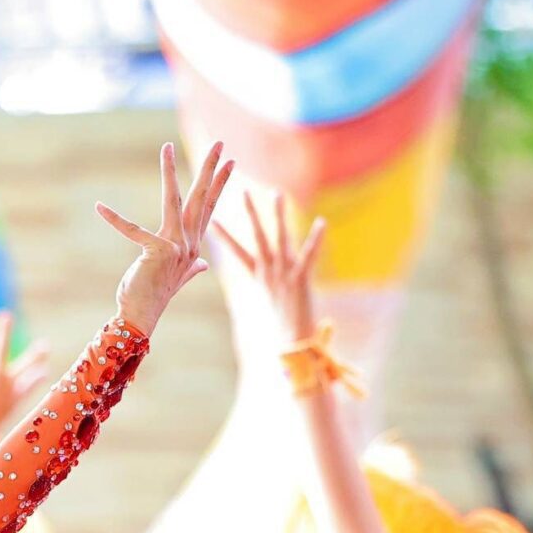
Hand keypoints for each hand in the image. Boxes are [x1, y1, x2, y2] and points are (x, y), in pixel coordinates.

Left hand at [99, 140, 232, 333]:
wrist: (142, 316)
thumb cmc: (154, 294)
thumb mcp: (177, 276)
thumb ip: (192, 267)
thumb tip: (203, 264)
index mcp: (193, 244)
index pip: (208, 207)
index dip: (219, 184)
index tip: (230, 162)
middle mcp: (189, 243)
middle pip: (201, 198)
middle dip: (210, 169)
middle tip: (220, 143)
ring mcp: (175, 247)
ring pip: (173, 201)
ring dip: (169, 172)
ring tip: (166, 147)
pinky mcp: (157, 252)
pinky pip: (133, 231)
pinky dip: (114, 219)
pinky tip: (100, 206)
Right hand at [212, 191, 322, 342]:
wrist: (294, 340)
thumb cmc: (285, 322)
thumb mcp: (275, 298)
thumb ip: (270, 284)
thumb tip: (265, 283)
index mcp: (260, 276)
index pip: (237, 252)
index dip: (224, 236)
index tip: (211, 220)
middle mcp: (269, 271)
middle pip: (257, 237)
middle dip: (251, 213)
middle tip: (244, 192)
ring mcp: (283, 274)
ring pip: (278, 239)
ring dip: (278, 216)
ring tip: (277, 194)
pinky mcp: (300, 279)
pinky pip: (308, 255)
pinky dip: (315, 239)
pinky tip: (321, 223)